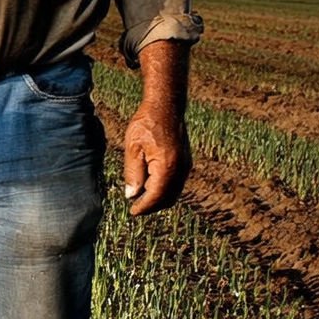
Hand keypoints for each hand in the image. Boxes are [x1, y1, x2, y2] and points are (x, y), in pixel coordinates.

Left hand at [122, 39, 191, 215]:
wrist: (167, 106)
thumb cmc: (147, 123)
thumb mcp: (133, 147)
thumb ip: (133, 173)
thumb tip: (131, 195)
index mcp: (167, 166)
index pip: (155, 196)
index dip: (143, 207)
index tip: (132, 212)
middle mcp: (180, 169)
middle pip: (167, 198)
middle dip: (152, 206)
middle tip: (136, 208)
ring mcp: (186, 165)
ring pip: (174, 192)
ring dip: (159, 199)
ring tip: (142, 199)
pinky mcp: (186, 161)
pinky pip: (177, 183)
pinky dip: (166, 190)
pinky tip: (152, 186)